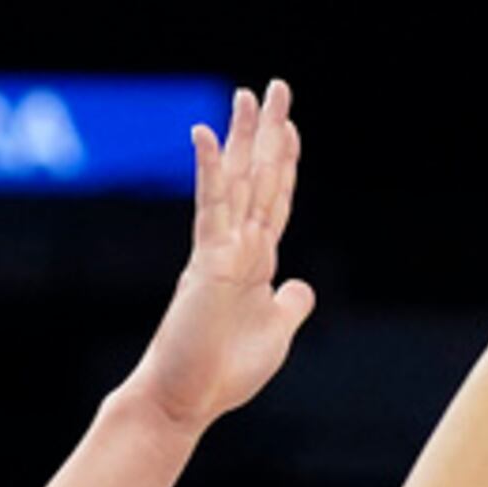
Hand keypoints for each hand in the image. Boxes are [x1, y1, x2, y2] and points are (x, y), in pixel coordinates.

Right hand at [127, 80, 316, 429]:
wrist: (186, 400)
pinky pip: (211, 208)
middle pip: (257, 177)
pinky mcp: (206, 263)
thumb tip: (301, 286)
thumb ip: (289, 304)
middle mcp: (237, 246)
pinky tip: (207, 135)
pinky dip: (211, 171)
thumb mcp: (276, 333)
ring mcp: (220, 251)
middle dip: (267, 132)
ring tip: (247, 94)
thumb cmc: (223, 372)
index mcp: (255, 261)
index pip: (274, 199)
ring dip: (241, 136)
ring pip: (236, 182)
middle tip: (274, 86)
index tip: (288, 125)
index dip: (284, 161)